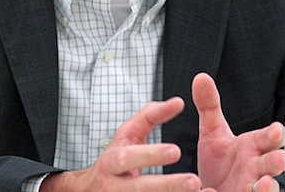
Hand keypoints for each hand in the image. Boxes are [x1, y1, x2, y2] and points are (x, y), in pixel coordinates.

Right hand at [40, 97, 202, 191]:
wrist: (90, 191)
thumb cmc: (116, 159)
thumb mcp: (127, 135)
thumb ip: (151, 115)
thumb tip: (178, 102)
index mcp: (112, 162)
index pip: (129, 157)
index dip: (151, 154)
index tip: (176, 150)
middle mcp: (114, 186)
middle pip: (140, 188)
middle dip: (167, 185)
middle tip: (194, 181)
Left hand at [193, 72, 284, 191]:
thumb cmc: (219, 163)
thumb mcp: (212, 133)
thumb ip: (209, 106)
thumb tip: (200, 76)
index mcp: (253, 147)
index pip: (267, 138)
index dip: (274, 135)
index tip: (278, 130)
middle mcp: (257, 169)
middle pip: (272, 164)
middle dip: (277, 162)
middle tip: (280, 159)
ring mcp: (252, 189)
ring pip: (265, 189)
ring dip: (267, 188)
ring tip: (267, 183)